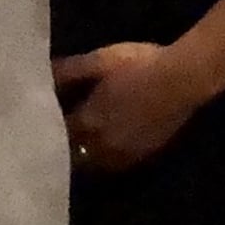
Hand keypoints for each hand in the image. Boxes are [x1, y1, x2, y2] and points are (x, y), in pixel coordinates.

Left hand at [53, 42, 213, 171]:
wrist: (185, 79)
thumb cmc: (141, 65)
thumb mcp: (101, 60)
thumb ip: (70, 70)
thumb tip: (42, 75)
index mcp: (86, 122)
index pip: (57, 132)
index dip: (47, 126)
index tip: (40, 121)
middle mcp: (101, 145)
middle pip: (74, 155)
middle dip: (66, 146)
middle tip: (61, 137)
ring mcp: (124, 153)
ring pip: (96, 163)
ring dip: (88, 156)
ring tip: (85, 146)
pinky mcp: (145, 154)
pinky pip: (118, 163)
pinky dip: (109, 158)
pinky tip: (111, 147)